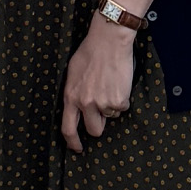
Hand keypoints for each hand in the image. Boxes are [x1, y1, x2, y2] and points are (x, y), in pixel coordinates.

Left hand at [61, 21, 137, 152]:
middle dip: (99, 124)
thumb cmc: (90, 52)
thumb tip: (78, 108)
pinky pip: (122, 107)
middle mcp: (84, 103)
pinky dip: (122, 98)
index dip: (72, 142)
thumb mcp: (73, 73)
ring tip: (109, 84)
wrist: (108, 41)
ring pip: (110, 116)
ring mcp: (102, 103)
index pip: (67, 128)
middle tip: (102, 111)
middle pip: (94, 130)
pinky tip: (118, 82)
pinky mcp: (118, 101)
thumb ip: (75, 92)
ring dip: (111, 105)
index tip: (77, 148)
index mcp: (70, 96)